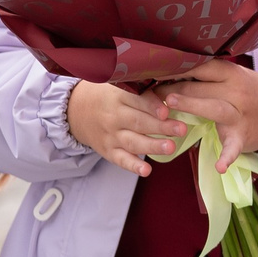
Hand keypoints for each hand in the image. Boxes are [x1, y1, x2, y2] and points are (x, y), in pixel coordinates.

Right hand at [68, 81, 184, 177]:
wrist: (76, 112)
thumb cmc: (107, 97)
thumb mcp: (118, 86)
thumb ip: (142, 89)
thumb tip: (171, 92)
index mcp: (118, 97)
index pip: (136, 100)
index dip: (151, 106)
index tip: (166, 111)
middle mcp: (114, 117)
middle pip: (138, 122)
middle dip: (161, 127)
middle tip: (181, 129)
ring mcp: (111, 136)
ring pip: (133, 142)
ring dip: (152, 146)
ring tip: (171, 147)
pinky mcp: (109, 151)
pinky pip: (121, 160)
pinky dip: (133, 166)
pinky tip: (146, 170)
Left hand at [153, 60, 257, 169]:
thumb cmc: (253, 92)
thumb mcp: (235, 77)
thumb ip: (210, 76)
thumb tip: (173, 71)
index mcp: (231, 74)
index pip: (200, 66)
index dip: (176, 68)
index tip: (154, 69)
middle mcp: (235, 91)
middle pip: (200, 87)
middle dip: (172, 88)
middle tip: (149, 91)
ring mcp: (239, 114)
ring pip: (213, 108)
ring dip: (191, 105)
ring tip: (170, 106)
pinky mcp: (243, 136)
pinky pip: (234, 147)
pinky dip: (227, 157)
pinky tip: (219, 167)